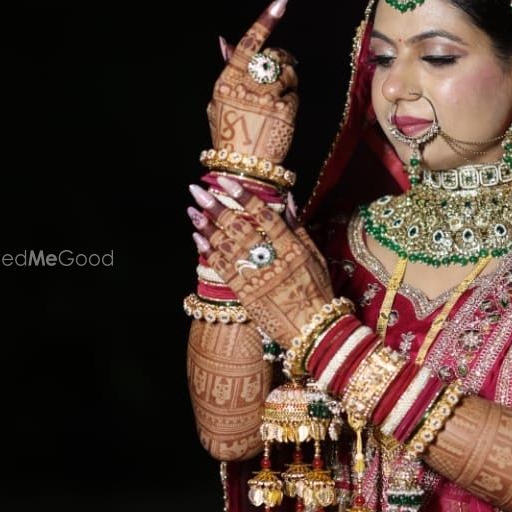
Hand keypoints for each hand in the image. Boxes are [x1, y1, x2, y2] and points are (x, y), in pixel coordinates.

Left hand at [190, 176, 333, 347]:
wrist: (314, 330)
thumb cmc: (318, 292)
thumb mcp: (315, 256)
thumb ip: (298, 227)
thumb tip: (287, 198)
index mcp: (292, 247)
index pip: (264, 215)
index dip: (243, 196)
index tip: (225, 181)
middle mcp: (272, 259)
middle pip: (240, 228)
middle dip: (216, 207)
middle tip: (198, 191)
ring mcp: (257, 277)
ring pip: (227, 246)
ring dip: (207, 227)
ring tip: (193, 210)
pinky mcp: (245, 294)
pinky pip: (223, 269)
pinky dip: (209, 253)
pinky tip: (198, 238)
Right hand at [207, 0, 298, 164]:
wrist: (243, 167)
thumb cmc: (230, 133)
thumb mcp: (220, 101)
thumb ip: (227, 71)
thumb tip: (226, 41)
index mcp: (226, 82)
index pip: (247, 44)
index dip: (266, 21)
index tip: (282, 1)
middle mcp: (245, 87)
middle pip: (272, 56)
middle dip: (281, 60)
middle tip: (281, 72)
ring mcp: (265, 98)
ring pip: (287, 74)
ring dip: (287, 81)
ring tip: (277, 99)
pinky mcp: (284, 110)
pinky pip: (295, 95)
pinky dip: (291, 102)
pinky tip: (281, 116)